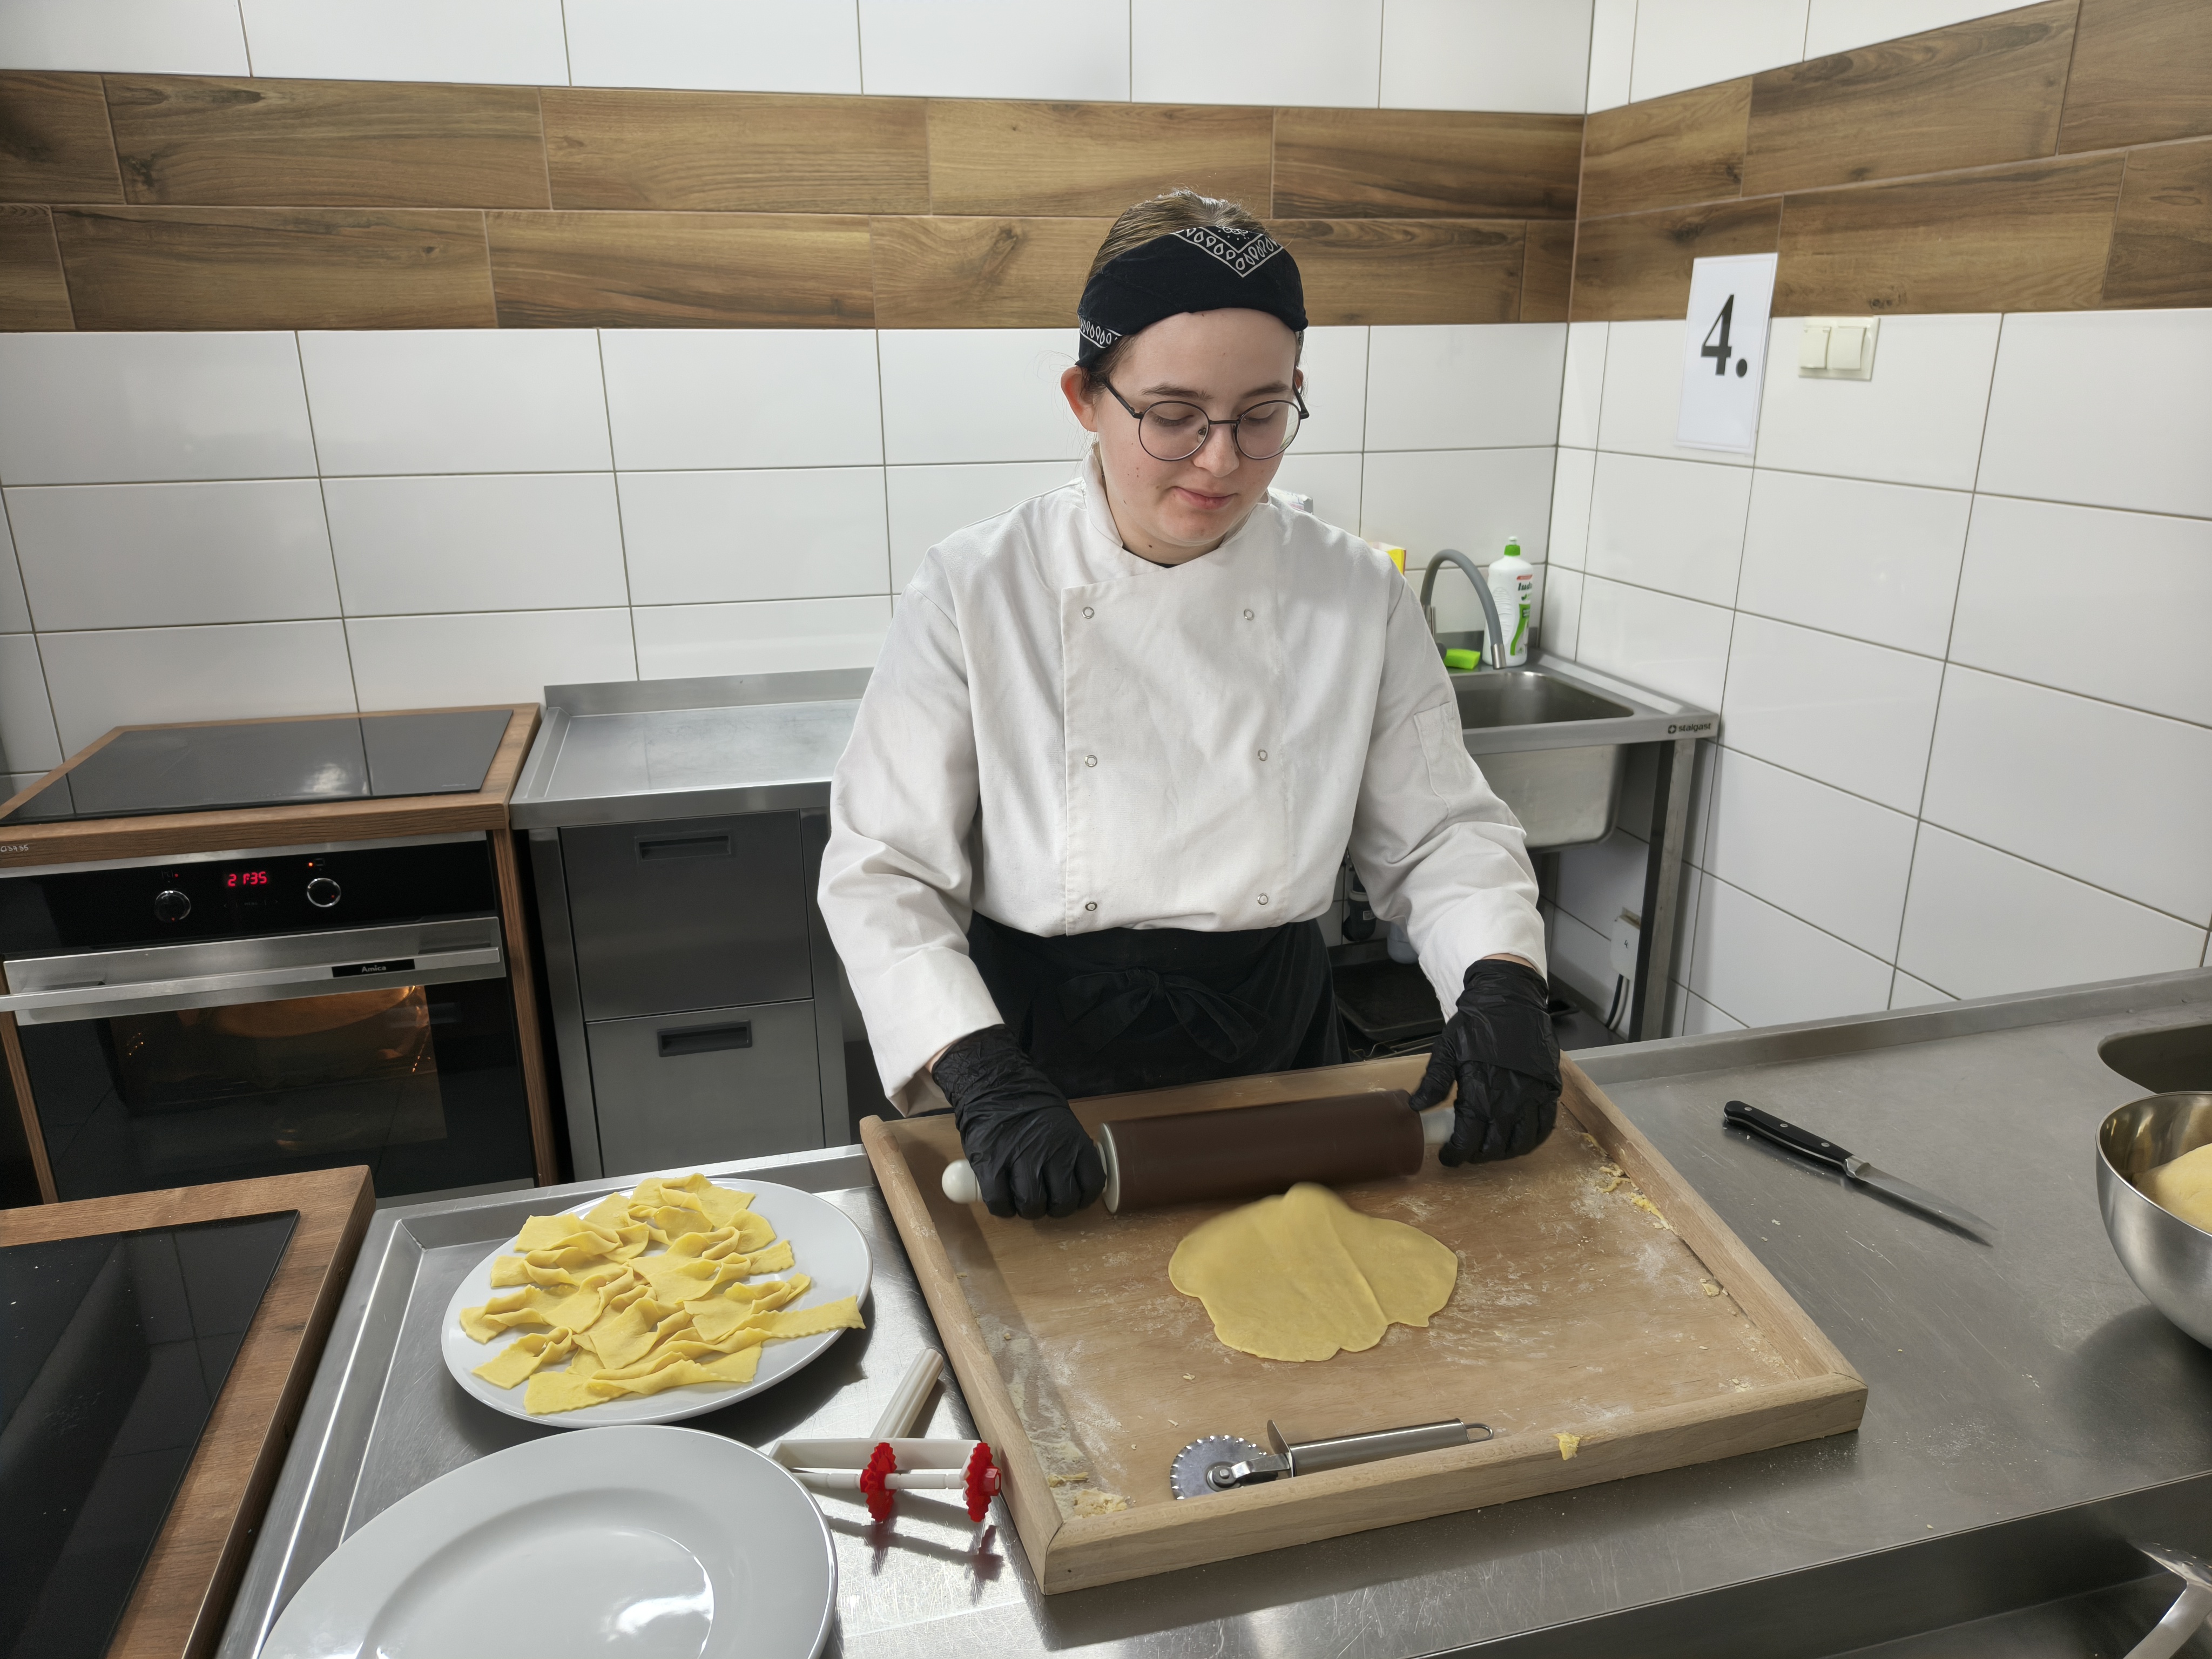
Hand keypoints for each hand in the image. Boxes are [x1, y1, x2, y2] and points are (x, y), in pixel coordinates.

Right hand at [932, 1026, 1104, 1218]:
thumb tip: (1075, 1173)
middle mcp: (1052, 1152)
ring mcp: (1021, 1159)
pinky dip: (1003, 1209)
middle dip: (1056, 1209)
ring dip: (1029, 1211)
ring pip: (1032, 1205)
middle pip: (1063, 1201)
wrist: (993, 1081)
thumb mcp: (1061, 1120)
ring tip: (1023, 1203)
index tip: (1075, 1199)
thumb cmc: (1028, 1100)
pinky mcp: (991, 1165)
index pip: (1092, 1183)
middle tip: (1046, 1203)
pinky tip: (1004, 1203)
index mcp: (1073, 1141)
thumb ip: (1069, 1146)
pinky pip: (1000, 1202)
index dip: (1084, 1199)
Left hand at [1410, 958, 1560, 1165]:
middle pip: (1495, 1145)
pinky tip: (1519, 1140)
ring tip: (1491, 1149)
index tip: (1449, 1157)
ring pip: (1522, 1142)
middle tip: (1468, 1153)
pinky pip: (1545, 1126)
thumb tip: (1417, 1108)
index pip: (1468, 1137)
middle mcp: (1509, 1098)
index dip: (1457, 1153)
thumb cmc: (1476, 1024)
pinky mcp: (1550, 1090)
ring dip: (1505, 1153)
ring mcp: (1533, 1095)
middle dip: (1479, 1156)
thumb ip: (1434, 1081)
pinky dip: (1532, 1140)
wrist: (1511, 1000)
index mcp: (1480, 1088)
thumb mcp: (1447, 1048)